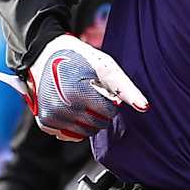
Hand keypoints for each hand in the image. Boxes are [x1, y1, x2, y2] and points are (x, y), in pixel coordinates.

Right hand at [0, 33, 148, 140]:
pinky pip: (69, 135)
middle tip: (90, 93)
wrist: (44, 54)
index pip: (109, 112)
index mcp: (78, 93)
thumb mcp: (105, 67)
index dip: (110, 100)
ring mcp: (51, 117)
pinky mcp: (45, 123)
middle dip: (100, 112)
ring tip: (80, 99)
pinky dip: (74, 125)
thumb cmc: (79, 58)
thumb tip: (144, 108)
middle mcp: (62, 108)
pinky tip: (70, 108)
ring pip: (85, 133)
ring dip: (88, 120)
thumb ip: (126, 88)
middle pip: (98, 125)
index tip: (101, 88)